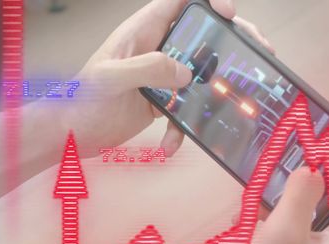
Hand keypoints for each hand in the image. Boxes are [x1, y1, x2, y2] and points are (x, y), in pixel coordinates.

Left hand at [56, 0, 272, 157]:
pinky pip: (184, 110)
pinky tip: (169, 145)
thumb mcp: (110, 78)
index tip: (228, 12)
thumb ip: (147, 69)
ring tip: (241, 96)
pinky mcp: (160, 103)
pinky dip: (182, 128)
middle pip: (203, 34)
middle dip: (233, 40)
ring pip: (201, 72)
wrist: (67, 134)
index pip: (181, 1)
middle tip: (260, 50)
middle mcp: (156, 49)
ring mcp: (160, 76)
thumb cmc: (79, 100)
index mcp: (143, 31)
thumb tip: (186, 73)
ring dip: (220, 86)